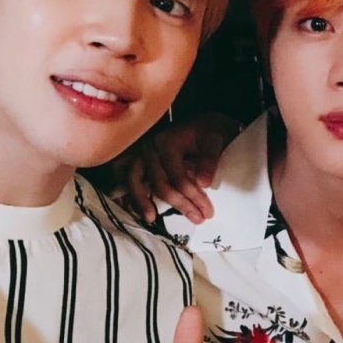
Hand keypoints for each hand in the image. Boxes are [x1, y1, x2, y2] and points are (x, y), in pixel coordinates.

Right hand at [123, 113, 240, 223]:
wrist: (202, 122)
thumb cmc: (207, 131)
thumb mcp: (215, 139)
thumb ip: (210, 158)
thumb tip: (204, 183)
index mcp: (167, 141)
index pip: (178, 177)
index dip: (193, 197)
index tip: (208, 212)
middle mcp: (149, 146)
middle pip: (159, 183)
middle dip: (179, 204)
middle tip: (198, 219)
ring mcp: (140, 152)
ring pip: (134, 181)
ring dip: (142, 202)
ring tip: (152, 218)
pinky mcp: (136, 159)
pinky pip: (126, 178)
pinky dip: (130, 193)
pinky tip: (140, 208)